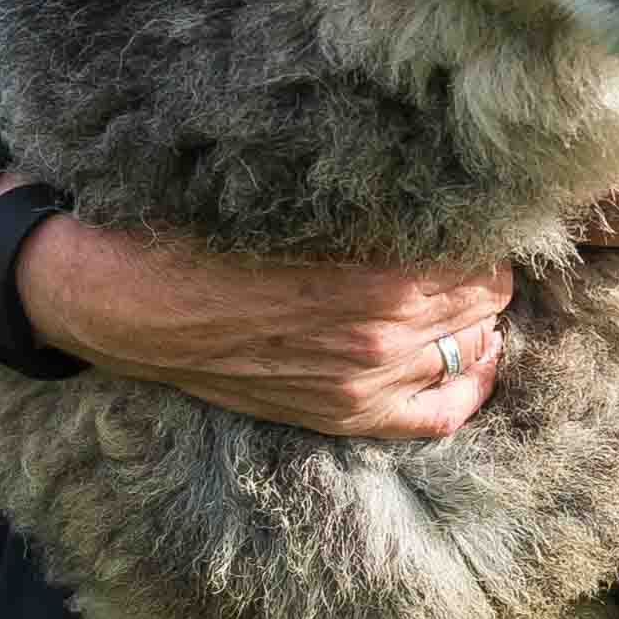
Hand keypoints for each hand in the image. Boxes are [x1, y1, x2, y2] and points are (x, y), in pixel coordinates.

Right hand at [14, 216, 513, 441]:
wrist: (133, 307)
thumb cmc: (210, 242)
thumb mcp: (301, 212)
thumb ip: (374, 217)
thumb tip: (442, 203)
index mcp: (376, 282)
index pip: (482, 262)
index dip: (486, 238)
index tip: (477, 220)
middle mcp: (382, 341)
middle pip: (485, 305)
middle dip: (484, 276)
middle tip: (469, 252)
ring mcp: (365, 386)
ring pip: (471, 352)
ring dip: (475, 321)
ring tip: (462, 293)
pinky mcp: (343, 414)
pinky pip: (442, 415)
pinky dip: (467, 385)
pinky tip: (469, 356)